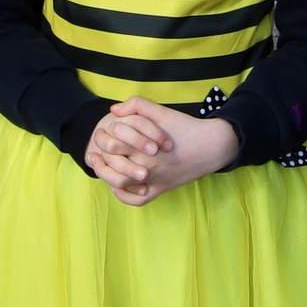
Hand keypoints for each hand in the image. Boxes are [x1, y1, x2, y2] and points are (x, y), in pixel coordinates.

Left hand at [86, 96, 238, 205]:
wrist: (210, 147)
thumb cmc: (186, 127)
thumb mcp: (163, 111)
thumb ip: (138, 105)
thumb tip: (114, 110)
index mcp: (145, 146)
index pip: (113, 145)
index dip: (102, 138)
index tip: (100, 132)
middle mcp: (147, 166)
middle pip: (113, 165)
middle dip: (100, 154)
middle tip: (96, 146)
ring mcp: (153, 181)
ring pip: (120, 184)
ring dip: (105, 175)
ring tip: (99, 164)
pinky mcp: (160, 190)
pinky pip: (136, 200)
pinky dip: (122, 195)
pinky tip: (116, 184)